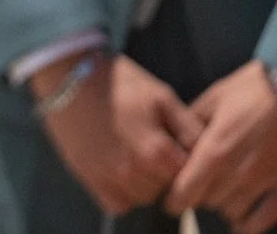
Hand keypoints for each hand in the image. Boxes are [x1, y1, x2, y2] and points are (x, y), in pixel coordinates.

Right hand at [33, 52, 200, 215]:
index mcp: (155, 151)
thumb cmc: (120, 81)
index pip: (190, 176)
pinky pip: (117, 203)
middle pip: (167, 189)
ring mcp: (107, 176)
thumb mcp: (162, 96)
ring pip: (143, 198)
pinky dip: (123, 193)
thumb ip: (189, 129)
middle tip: (155, 146)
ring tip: (136, 154)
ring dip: (146, 183)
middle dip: (167, 172)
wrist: (67, 72)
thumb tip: (209, 154)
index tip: (179, 147)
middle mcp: (132, 171)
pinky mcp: (87, 176)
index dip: (188, 162)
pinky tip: (120, 171)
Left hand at [163, 63, 276, 233]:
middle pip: (207, 200)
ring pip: (233, 211)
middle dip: (200, 195)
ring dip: (224, 205)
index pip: (186, 190)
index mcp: (215, 150)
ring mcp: (266, 182)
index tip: (171, 201)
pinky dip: (250, 225)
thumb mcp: (215, 98)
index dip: (175, 199)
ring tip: (223, 195)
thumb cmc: (255, 88)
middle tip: (201, 186)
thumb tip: (176, 138)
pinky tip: (243, 224)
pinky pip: (266, 218)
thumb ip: (193, 122)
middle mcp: (238, 172)